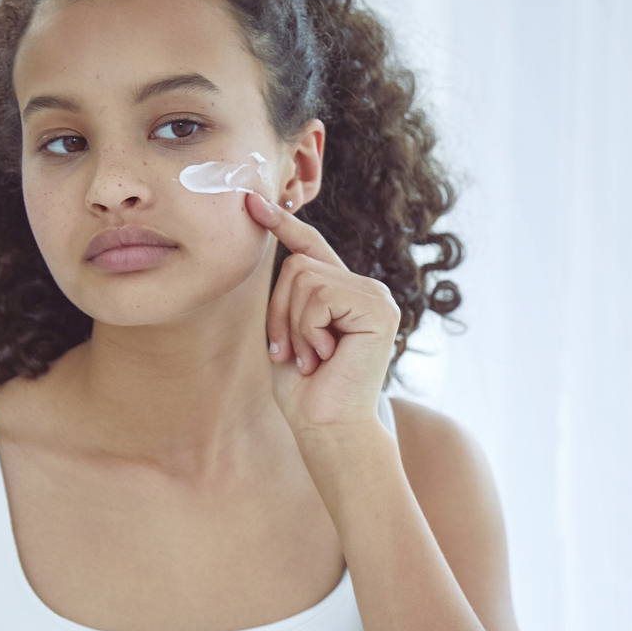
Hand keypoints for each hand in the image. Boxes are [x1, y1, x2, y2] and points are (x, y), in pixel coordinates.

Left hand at [249, 192, 401, 436]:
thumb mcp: (287, 331)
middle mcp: (367, 289)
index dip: (283, 223)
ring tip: (310, 358)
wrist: (328, 427)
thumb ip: (289, 295)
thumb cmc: (306, 390)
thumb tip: (279, 254)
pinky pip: (320, 295)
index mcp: (346, 294)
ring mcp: (377, 297)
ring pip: (305, 278)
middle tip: (292, 352)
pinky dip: (309, 328)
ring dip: (293, 324)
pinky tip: (324, 356)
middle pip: (298, 263)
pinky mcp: (378, 308)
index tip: (252, 203)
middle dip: (280, 310)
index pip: (312, 247)